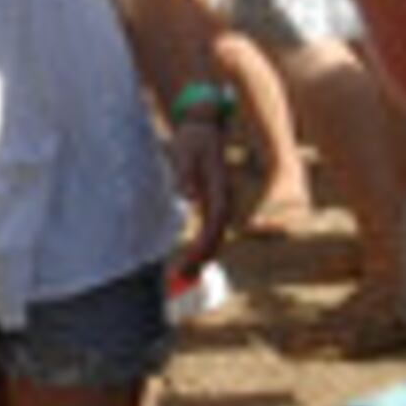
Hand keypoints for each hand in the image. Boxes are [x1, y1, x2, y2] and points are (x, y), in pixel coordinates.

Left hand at [166, 115, 236, 273]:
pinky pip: (211, 230)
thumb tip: (189, 197)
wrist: (202, 128)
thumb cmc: (191, 140)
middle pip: (218, 235)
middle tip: (180, 278)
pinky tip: (191, 260)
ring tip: (183, 276)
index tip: (191, 259)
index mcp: (219, 188)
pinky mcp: (214, 203)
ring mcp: (221, 202)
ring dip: (203, 257)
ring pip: (217, 236)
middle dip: (202, 258)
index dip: (206, 243)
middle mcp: (224, 198)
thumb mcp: (184, 153)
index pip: (216, 221)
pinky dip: (203, 247)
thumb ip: (184, 174)